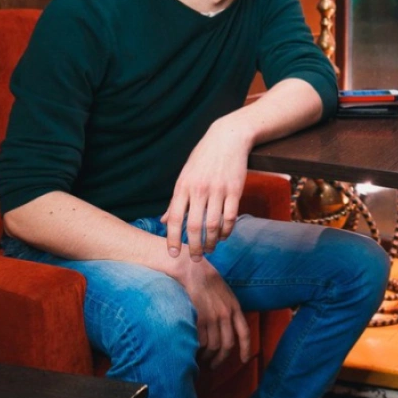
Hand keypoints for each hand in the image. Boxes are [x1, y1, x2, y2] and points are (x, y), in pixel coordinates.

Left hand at [162, 119, 251, 260]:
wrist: (228, 138)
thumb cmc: (203, 158)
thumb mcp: (185, 176)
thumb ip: (175, 200)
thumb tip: (163, 220)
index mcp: (183, 187)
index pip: (174, 218)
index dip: (172, 239)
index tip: (173, 254)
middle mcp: (199, 190)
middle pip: (194, 226)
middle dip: (194, 247)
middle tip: (195, 259)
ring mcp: (218, 190)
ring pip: (213, 225)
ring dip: (212, 242)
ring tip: (210, 249)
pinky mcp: (235, 190)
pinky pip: (230, 217)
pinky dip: (227, 230)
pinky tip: (224, 236)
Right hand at [176, 257, 250, 369]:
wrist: (192, 269)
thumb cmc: (205, 279)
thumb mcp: (224, 292)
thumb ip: (227, 308)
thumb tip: (226, 325)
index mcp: (234, 307)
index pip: (244, 332)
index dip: (245, 349)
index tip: (244, 360)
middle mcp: (226, 314)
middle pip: (228, 345)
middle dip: (221, 359)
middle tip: (213, 366)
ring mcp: (213, 317)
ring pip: (213, 346)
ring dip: (207, 357)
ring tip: (201, 360)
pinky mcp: (199, 318)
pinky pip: (201, 341)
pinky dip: (197, 350)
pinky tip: (193, 351)